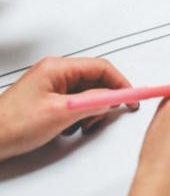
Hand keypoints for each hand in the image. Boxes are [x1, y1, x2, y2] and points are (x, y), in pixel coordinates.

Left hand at [0, 57, 135, 161]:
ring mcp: (50, 86)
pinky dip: (79, 116)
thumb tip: (114, 97)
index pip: (101, 67)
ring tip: (81, 126)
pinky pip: (75, 103)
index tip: (132, 98)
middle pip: (95, 80)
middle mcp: (54, 73)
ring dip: (90, 111)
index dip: (120, 83)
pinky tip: (70, 128)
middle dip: (104, 100)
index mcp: (57, 68)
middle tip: (105, 117)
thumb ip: (93, 102)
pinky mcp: (47, 100)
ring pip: (86, 93)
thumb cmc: (10, 125)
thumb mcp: (60, 113)